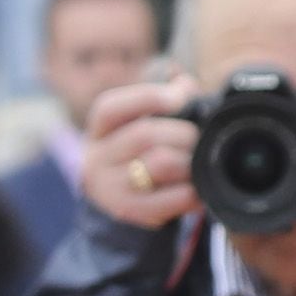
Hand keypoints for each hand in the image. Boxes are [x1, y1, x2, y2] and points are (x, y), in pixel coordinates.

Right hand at [79, 67, 200, 230]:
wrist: (118, 194)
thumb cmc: (139, 149)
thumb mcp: (142, 119)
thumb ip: (164, 97)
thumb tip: (186, 84)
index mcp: (99, 128)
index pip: (112, 107)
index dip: (149, 97)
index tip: (181, 96)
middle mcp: (96, 157)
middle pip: (144, 135)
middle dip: (182, 133)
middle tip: (199, 139)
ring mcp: (109, 187)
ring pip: (160, 164)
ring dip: (188, 162)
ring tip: (198, 163)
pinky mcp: (128, 210)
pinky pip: (170, 198)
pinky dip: (192, 192)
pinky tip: (197, 190)